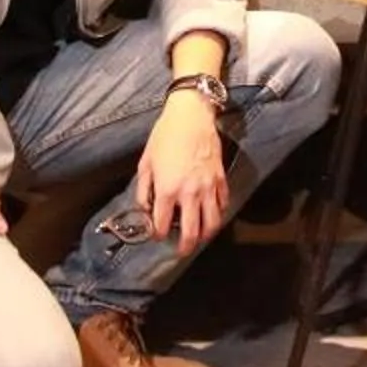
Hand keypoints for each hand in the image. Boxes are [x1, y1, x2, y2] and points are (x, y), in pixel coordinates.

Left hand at [132, 91, 229, 253]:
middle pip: (191, 232)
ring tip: (200, 238)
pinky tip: (212, 214)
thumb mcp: (146, 162)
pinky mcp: (220, 178)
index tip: (158, 234)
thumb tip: (145, 209)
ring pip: (212, 223)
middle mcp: (189, 193)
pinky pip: (223, 203)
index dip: (158, 234)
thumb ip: (143, 189)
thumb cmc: (165, 135)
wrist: (191, 115)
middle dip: (185, 247)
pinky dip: (219, 213)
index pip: (163, 225)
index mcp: (167, 190)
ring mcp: (208, 187)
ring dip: (205, 235)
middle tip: (182, 251)